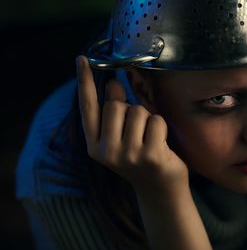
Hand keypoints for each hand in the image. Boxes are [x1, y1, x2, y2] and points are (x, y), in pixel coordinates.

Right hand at [76, 56, 188, 195]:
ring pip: (138, 111)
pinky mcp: (150, 156)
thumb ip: (115, 112)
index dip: (85, 82)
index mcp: (95, 145)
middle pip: (116, 105)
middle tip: (139, 130)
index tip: (82, 59)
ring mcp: (128, 155)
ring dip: (148, 119)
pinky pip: (156, 121)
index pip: (87, 108)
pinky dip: (161, 127)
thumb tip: (113, 84)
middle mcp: (106, 151)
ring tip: (150, 139)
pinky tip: (161, 145)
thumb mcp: (122, 137)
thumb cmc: (141, 157)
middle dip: (131, 109)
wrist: (160, 190)